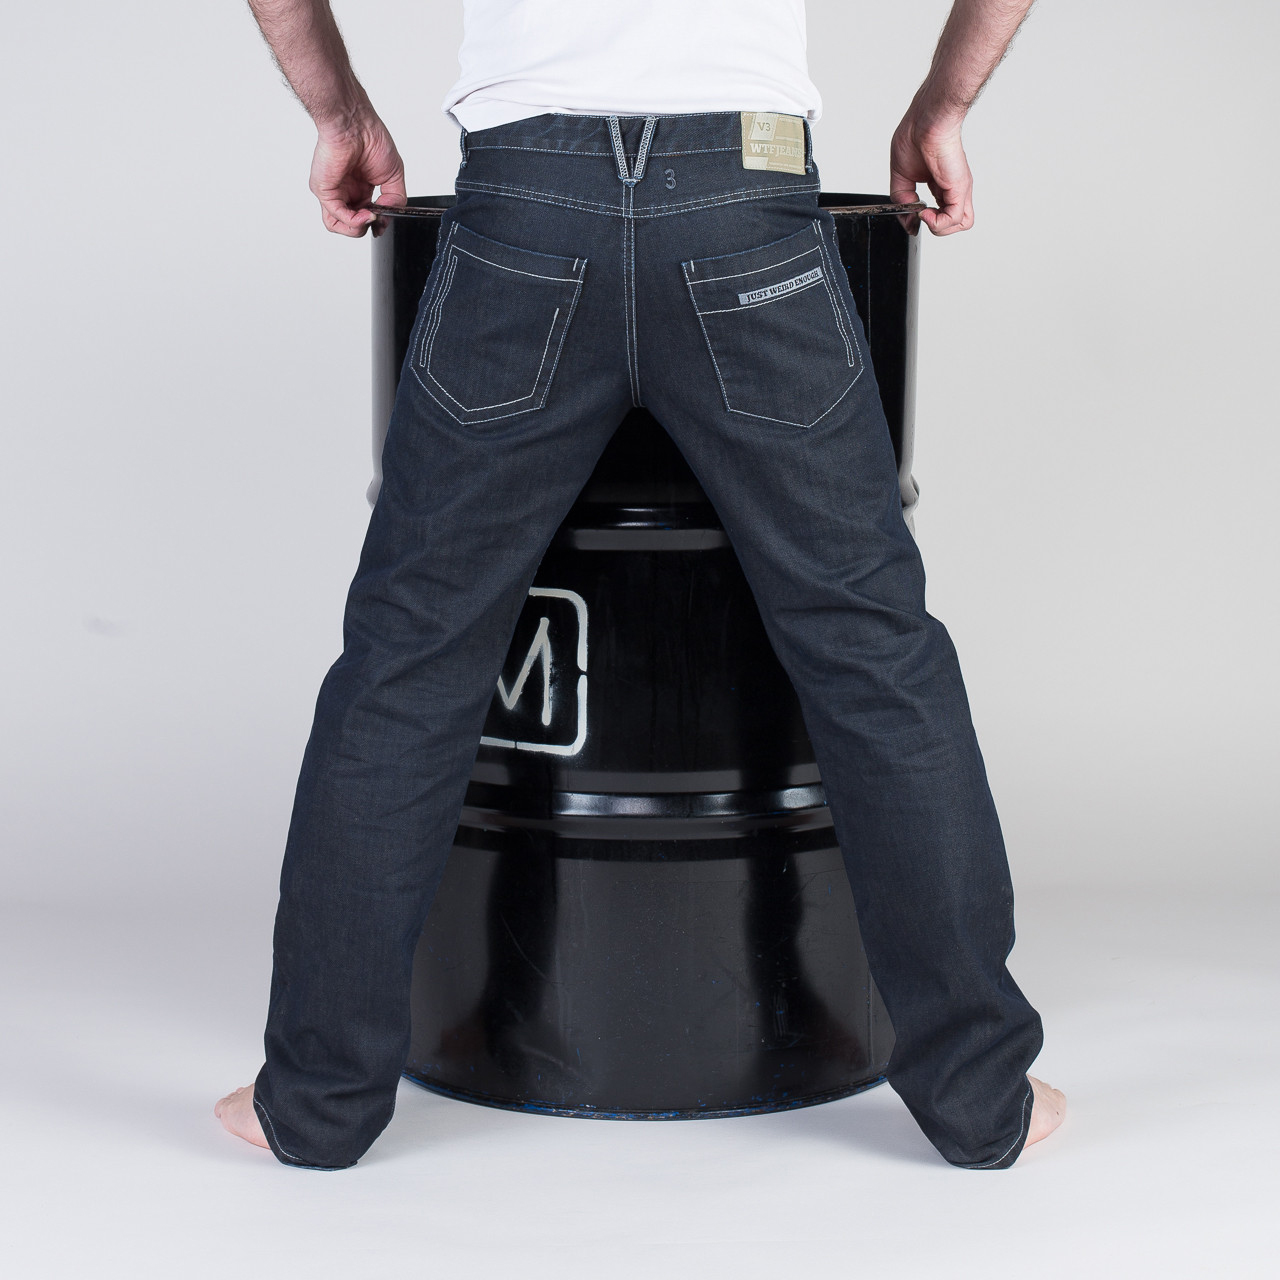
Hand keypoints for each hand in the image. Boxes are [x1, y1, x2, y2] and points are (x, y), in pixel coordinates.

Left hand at [309, 114, 405, 236]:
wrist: (354, 123)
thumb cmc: (370, 138)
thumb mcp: (394, 176)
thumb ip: (395, 200)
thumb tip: (387, 216)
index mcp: (360, 188)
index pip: (364, 217)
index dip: (376, 223)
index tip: (384, 220)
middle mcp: (345, 191)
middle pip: (350, 225)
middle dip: (366, 228)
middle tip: (377, 217)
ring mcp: (334, 192)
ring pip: (337, 226)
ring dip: (356, 230)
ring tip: (369, 218)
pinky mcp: (324, 191)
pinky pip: (334, 216)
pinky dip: (353, 221)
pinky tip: (366, 214)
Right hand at [890, 114, 973, 235]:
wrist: (925, 121)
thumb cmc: (915, 136)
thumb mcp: (900, 178)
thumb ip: (903, 203)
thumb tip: (909, 223)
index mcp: (940, 185)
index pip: (942, 213)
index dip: (926, 221)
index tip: (911, 216)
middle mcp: (951, 188)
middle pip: (955, 222)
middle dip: (936, 227)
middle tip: (920, 215)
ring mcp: (957, 189)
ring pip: (961, 224)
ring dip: (940, 228)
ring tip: (925, 214)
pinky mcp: (959, 188)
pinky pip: (956, 219)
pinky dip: (938, 223)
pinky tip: (926, 212)